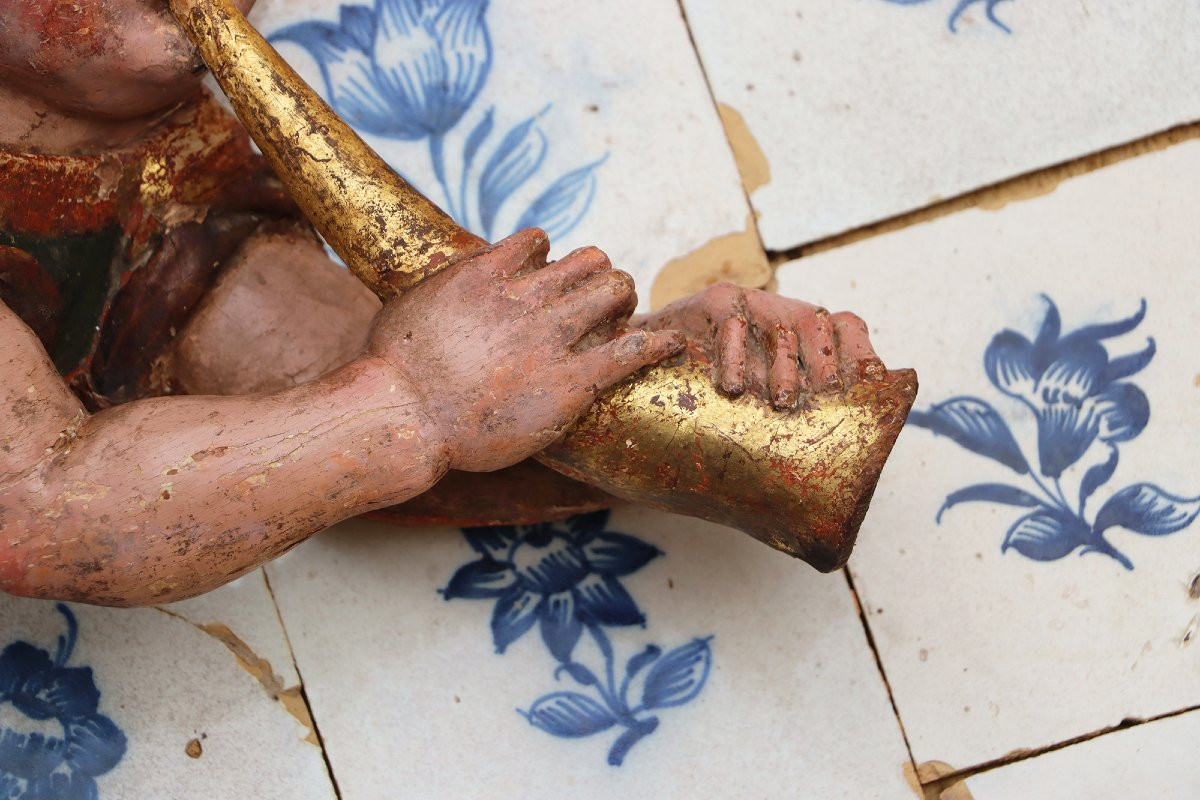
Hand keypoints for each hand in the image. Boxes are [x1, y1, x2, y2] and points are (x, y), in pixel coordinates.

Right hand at [368, 229, 683, 471]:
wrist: (403, 418)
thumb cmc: (391, 373)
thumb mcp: (407, 307)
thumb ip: (440, 290)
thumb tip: (444, 285)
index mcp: (486, 275)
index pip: (539, 242)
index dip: (550, 259)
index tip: (549, 279)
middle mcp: (524, 297)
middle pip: (590, 260)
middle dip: (597, 277)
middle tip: (596, 304)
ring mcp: (550, 338)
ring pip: (614, 288)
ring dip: (622, 300)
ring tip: (622, 319)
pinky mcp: (570, 382)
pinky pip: (629, 349)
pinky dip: (655, 343)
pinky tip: (670, 346)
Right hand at [637, 282, 884, 409]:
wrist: (648, 364)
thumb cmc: (712, 399)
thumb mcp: (755, 408)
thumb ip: (786, 425)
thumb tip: (826, 491)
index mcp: (805, 338)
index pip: (847, 329)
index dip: (861, 354)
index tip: (870, 382)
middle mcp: (783, 314)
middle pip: (820, 326)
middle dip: (826, 365)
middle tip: (824, 400)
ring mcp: (751, 304)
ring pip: (783, 323)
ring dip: (785, 365)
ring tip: (781, 403)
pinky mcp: (714, 302)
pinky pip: (732, 320)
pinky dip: (736, 355)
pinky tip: (731, 387)